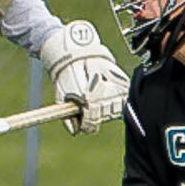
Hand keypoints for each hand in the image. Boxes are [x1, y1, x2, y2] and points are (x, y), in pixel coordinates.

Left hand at [39, 20, 127, 134]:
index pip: (91, 124)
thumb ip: (67, 118)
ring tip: (97, 95)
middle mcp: (103, 95)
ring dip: (107, 106)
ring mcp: (115, 88)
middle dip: (96, 114)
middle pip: (104, 117)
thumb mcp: (61, 97)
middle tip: (89, 105)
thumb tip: (75, 131)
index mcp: (87, 101)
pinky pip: (123, 98)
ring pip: (115, 109)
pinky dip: (116, 97)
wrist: (78, 53)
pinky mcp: (123, 81)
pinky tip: (106, 90)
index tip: (84, 123)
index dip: (87, 125)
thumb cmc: (67, 76)